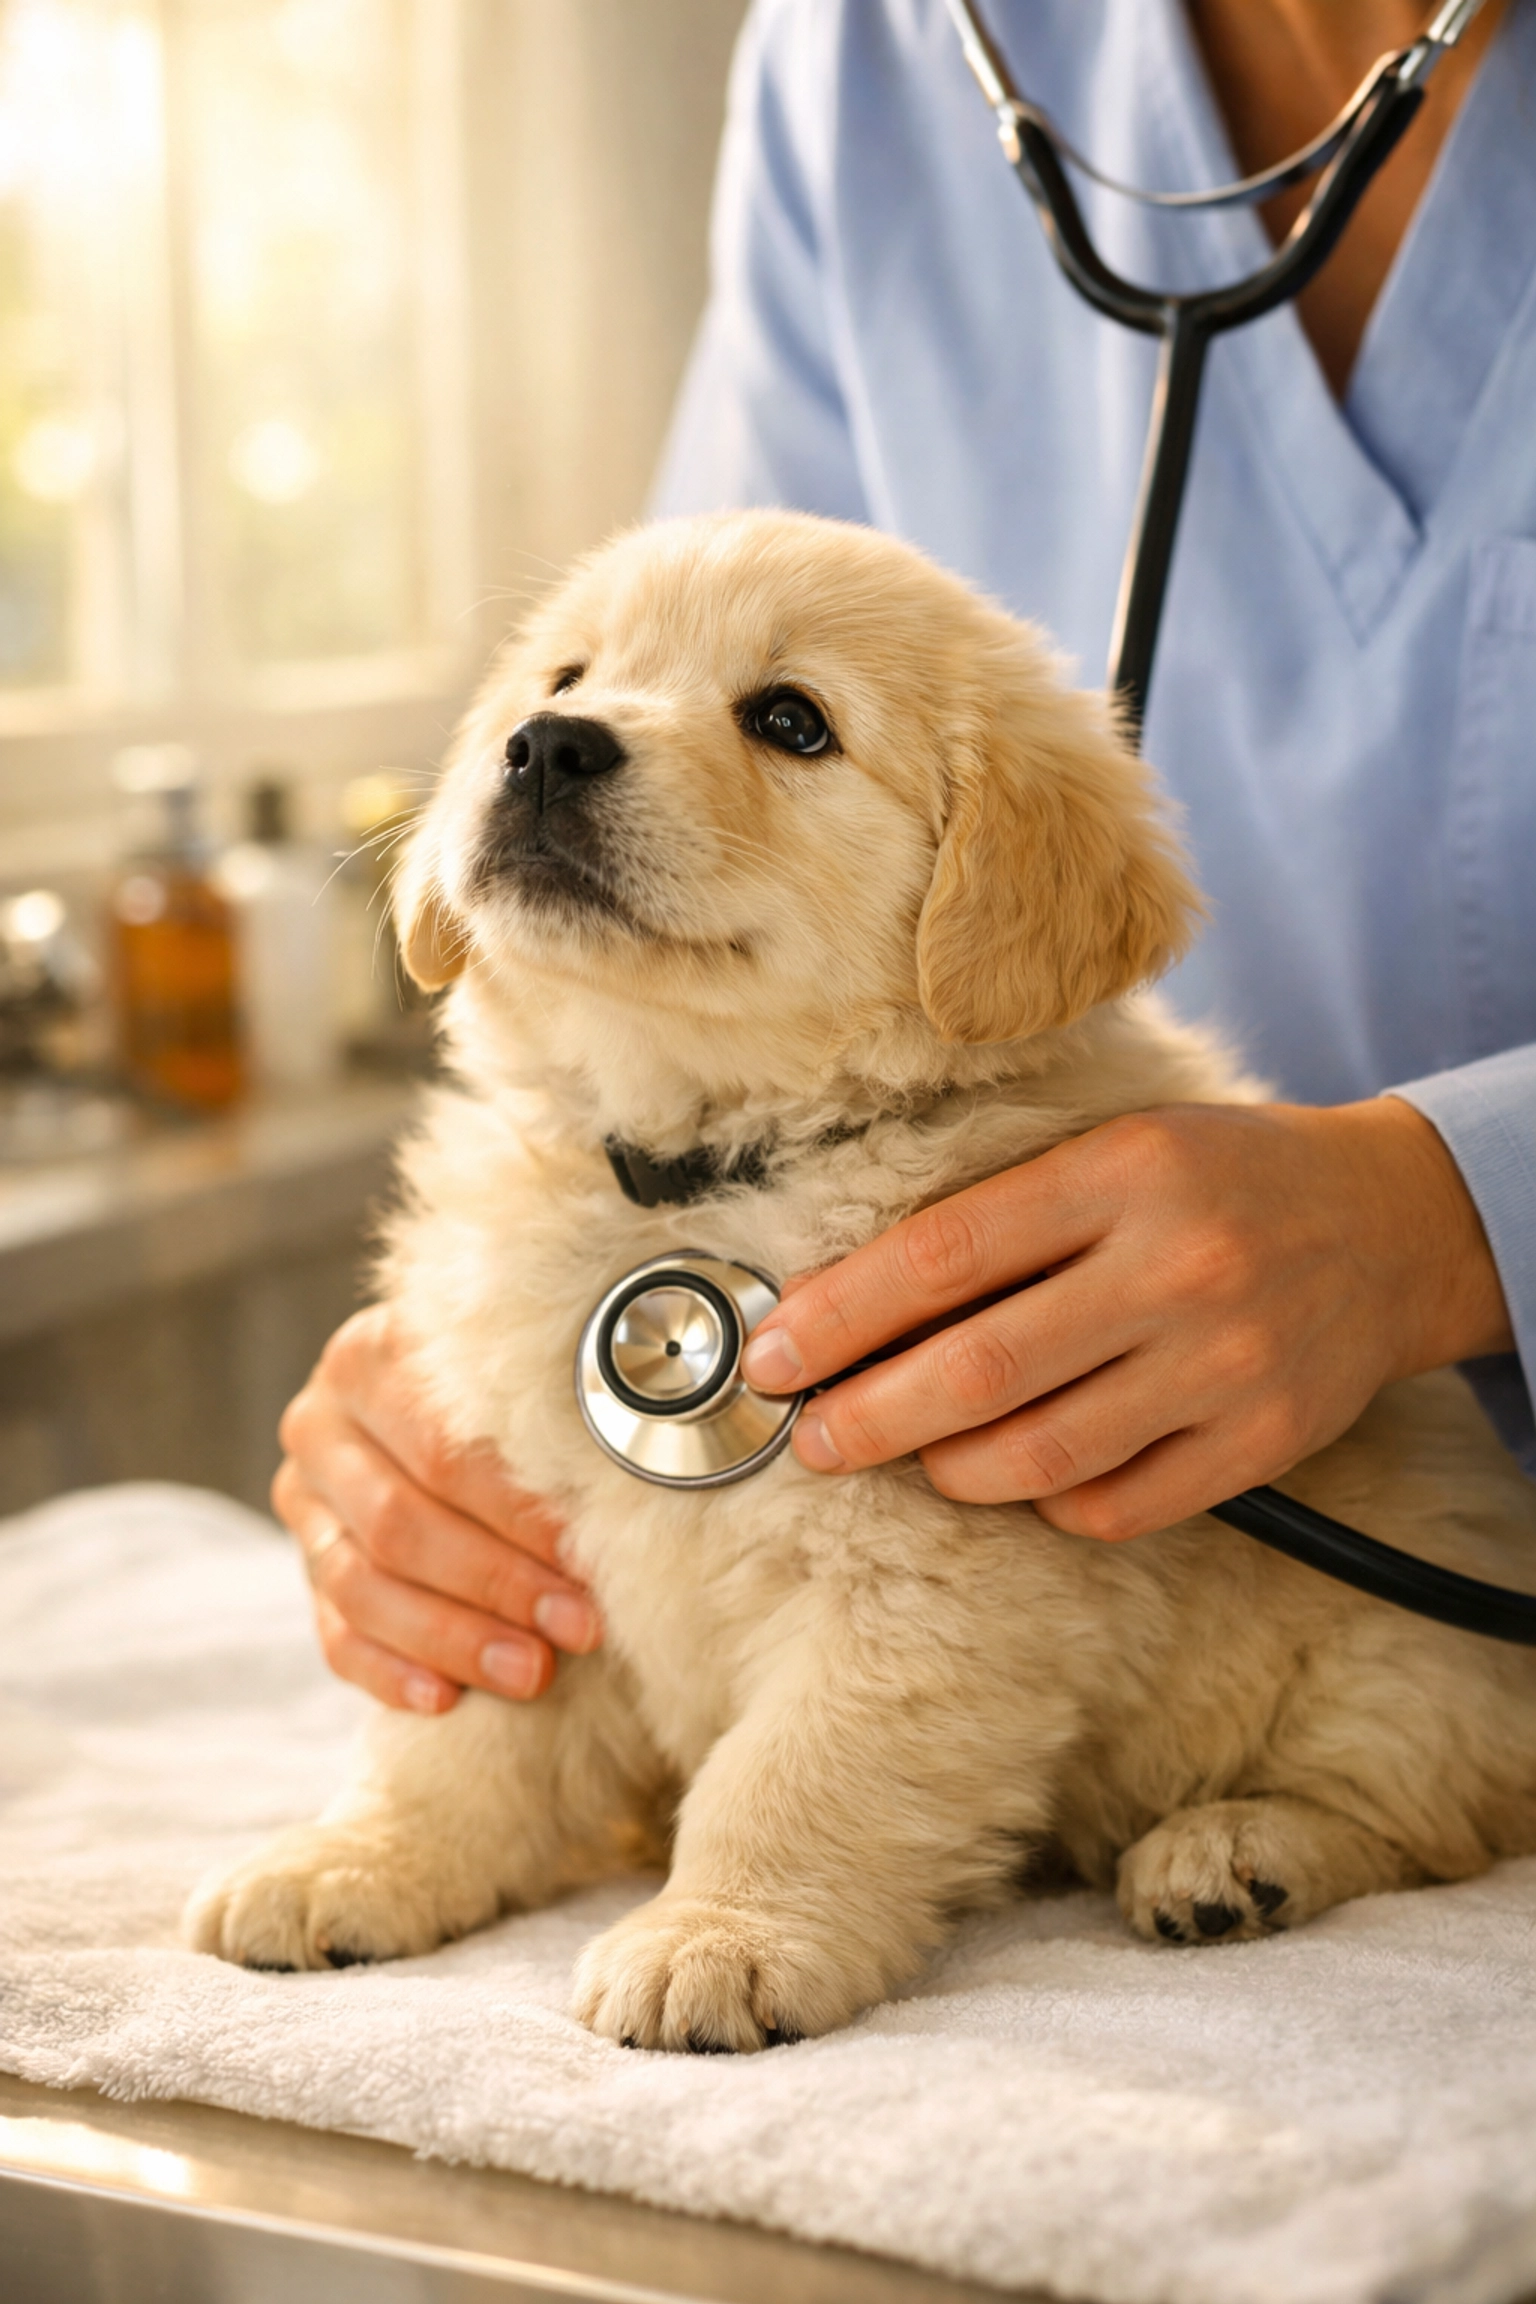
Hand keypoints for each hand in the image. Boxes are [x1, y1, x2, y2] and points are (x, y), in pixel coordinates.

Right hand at [273, 1304, 599, 1712]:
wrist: (430, 1390)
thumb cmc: (508, 1387)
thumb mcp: (519, 1375)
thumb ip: (551, 1414)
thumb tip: (628, 1495)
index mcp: (372, 1355)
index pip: (441, 1450)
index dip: (519, 1515)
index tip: (591, 1561)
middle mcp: (322, 1421)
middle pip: (400, 1523)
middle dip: (499, 1584)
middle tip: (579, 1626)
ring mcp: (305, 1497)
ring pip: (361, 1586)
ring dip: (453, 1639)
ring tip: (532, 1672)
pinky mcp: (305, 1564)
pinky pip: (335, 1634)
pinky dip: (390, 1672)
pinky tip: (446, 1700)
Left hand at [739, 1099, 1512, 1540]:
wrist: (1394, 1223)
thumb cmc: (1219, 1180)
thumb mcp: (1115, 1152)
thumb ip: (1003, 1216)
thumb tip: (853, 1301)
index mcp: (1121, 1174)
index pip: (945, 1254)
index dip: (843, 1316)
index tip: (775, 1356)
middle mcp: (1175, 1267)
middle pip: (981, 1369)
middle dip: (870, 1417)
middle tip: (813, 1439)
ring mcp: (1225, 1363)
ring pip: (1041, 1456)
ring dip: (951, 1470)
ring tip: (918, 1456)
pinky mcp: (1261, 1443)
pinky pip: (1118, 1506)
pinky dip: (1050, 1505)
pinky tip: (1028, 1478)